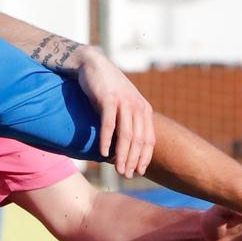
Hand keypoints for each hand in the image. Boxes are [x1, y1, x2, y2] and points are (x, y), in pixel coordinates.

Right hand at [74, 49, 154, 179]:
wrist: (93, 65)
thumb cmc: (106, 88)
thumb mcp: (123, 105)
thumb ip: (128, 122)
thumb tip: (127, 146)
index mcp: (144, 109)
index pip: (149, 139)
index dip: (145, 157)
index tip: (138, 172)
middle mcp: (137, 106)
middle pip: (138, 140)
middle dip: (133, 160)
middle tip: (127, 175)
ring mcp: (124, 102)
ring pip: (126, 135)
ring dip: (122, 155)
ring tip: (118, 170)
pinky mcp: (108, 99)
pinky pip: (109, 125)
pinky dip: (107, 141)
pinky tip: (103, 154)